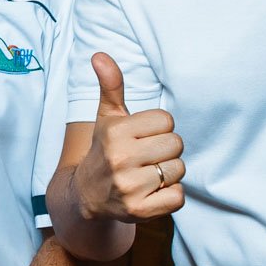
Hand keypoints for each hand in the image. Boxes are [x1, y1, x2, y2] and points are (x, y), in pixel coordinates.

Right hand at [73, 53, 184, 223]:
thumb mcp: (106, 117)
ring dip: (169, 173)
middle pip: (176, 144)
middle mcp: (121, 159)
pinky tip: (152, 192)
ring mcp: (129, 187)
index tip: (142, 137)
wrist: (87, 196)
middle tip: (146, 157)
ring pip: (179, 170)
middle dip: (166, 150)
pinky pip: (178, 197)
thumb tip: (99, 55)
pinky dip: (170, 196)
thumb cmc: (104, 150)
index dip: (159, 129)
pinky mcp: (139, 211)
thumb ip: (110, 85)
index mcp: (116, 132)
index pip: (167, 121)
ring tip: (148, 174)